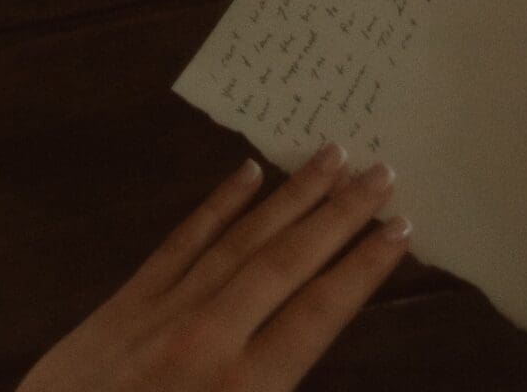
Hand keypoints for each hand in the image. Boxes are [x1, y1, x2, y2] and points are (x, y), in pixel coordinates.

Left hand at [17, 147, 410, 391]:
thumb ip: (273, 386)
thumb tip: (312, 334)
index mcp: (245, 387)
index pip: (319, 313)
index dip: (363, 268)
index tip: (400, 227)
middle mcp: (210, 337)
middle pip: (287, 263)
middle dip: (339, 215)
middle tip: (383, 171)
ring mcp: (165, 311)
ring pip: (241, 240)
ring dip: (291, 198)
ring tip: (331, 158)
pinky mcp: (126, 302)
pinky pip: (181, 243)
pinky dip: (217, 206)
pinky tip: (247, 173)